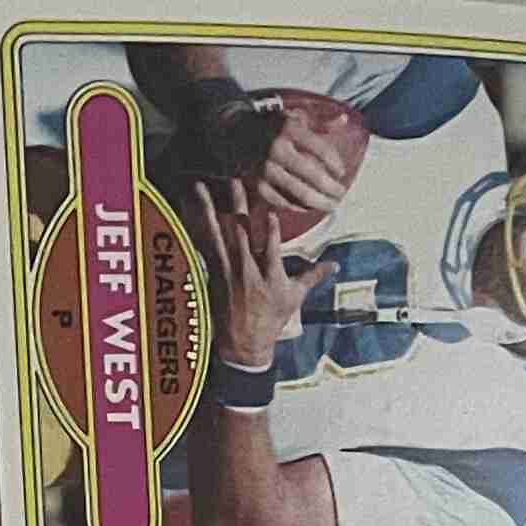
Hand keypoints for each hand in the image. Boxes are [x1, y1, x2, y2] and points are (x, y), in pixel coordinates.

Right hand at [202, 92, 360, 225]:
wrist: (235, 135)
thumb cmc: (272, 126)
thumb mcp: (294, 117)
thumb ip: (320, 120)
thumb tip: (345, 121)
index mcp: (289, 129)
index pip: (320, 150)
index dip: (335, 164)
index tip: (342, 173)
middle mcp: (277, 150)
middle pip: (313, 176)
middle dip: (331, 189)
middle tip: (341, 195)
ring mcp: (266, 170)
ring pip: (299, 193)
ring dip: (319, 202)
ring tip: (331, 205)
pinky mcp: (257, 186)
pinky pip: (283, 201)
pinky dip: (299, 206)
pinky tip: (310, 207)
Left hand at [202, 185, 311, 372]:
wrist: (242, 346)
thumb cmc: (270, 320)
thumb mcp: (294, 298)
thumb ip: (313, 276)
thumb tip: (335, 264)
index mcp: (269, 277)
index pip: (270, 249)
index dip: (269, 230)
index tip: (268, 211)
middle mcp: (246, 273)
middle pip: (240, 234)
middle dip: (237, 206)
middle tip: (234, 179)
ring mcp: (227, 273)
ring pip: (216, 236)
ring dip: (209, 210)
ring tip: (201, 186)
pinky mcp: (213, 275)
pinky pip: (203, 247)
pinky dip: (197, 228)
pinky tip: (190, 210)